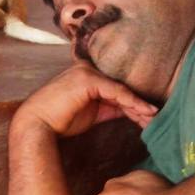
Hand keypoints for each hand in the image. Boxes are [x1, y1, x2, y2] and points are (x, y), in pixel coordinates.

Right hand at [12, 62, 157, 136]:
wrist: (37, 124)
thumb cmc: (60, 121)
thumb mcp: (92, 113)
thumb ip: (110, 108)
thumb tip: (131, 111)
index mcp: (87, 76)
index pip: (116, 88)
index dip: (134, 102)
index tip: (149, 116)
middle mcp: (88, 69)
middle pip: (120, 87)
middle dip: (139, 104)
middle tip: (156, 117)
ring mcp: (87, 72)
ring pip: (121, 89)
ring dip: (140, 104)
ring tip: (155, 116)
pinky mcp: (88, 79)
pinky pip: (116, 92)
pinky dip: (132, 102)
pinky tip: (145, 111)